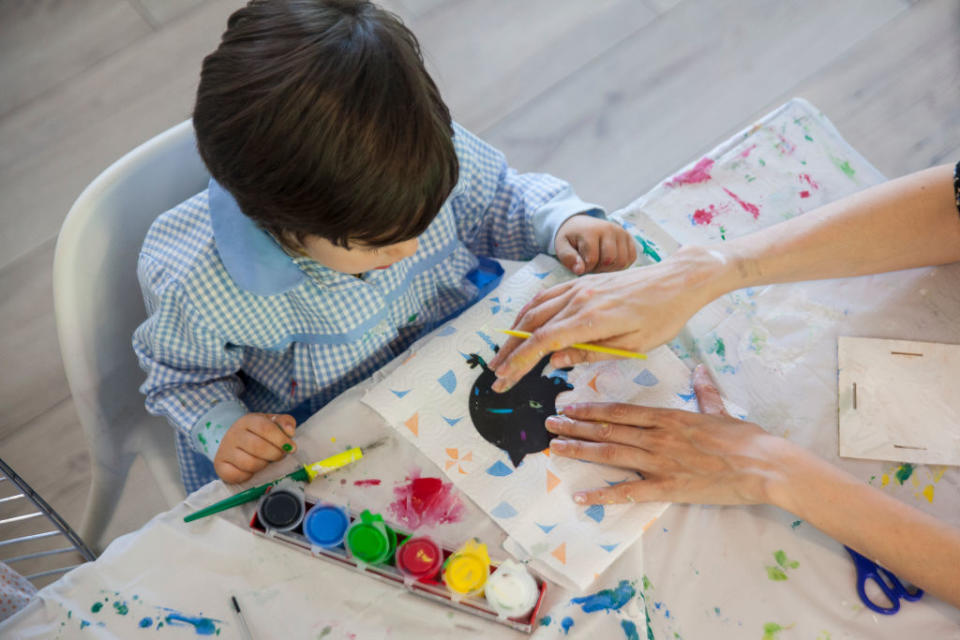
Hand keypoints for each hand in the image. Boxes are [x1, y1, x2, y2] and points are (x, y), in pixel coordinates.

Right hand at [213, 413, 296, 483]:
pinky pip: (238, 475)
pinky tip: (252, 469)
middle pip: (258, 447)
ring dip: (263, 464)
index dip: (281, 439)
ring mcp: (225, 450)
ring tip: (266, 460)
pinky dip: (249, 475)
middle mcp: (233, 434)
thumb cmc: (258, 432)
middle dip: (275, 454)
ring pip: (250, 463)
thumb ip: (285, 422)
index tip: (292, 448)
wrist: (233, 440)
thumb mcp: (271, 422)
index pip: (265, 428)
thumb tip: (291, 432)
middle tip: (280, 455)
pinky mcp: (220, 466)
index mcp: (247, 420)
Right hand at [489, 245, 726, 389]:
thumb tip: (555, 361)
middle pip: (531, 327)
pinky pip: (546, 296)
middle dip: (509, 353)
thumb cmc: (662, 316)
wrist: (677, 279)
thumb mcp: (632, 345)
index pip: (543, 343)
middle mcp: (579, 299)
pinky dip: (528, 312)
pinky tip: (521, 326)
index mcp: (591, 318)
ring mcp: (578, 287)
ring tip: (502, 354)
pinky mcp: (582, 281)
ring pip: (534, 309)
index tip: (504, 381)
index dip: (519, 363)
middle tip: (495, 375)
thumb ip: (591, 353)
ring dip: (514, 333)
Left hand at [544, 365, 789, 504]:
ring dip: (579, 450)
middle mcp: (656, 436)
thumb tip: (700, 370)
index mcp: (667, 417)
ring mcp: (659, 462)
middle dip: (574, 427)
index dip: (591, 408)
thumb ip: (704, 390)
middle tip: (549, 424)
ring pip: (610, 453)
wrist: (763, 465)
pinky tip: (580, 497)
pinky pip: (628, 492)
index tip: (570, 406)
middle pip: (607, 429)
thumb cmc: (745, 438)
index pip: (619, 410)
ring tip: (554, 449)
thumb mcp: (720, 409)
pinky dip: (602, 495)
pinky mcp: (667, 488)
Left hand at [554, 215, 636, 274]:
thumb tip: (580, 270)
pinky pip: (631, 258)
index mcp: (591, 231)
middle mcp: (610, 229)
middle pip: (610, 260)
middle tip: (590, 266)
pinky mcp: (629, 238)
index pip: (592, 259)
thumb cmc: (571, 238)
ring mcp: (621, 232)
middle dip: (599, 269)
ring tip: (599, 264)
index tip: (580, 265)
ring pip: (622, 261)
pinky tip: (610, 263)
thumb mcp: (562, 246)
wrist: (580, 224)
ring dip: (610, 269)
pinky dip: (621, 265)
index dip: (585, 268)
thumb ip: (568, 258)